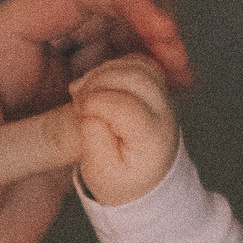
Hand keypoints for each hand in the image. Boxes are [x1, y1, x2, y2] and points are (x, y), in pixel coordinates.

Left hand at [0, 0, 190, 242]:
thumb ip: (42, 138)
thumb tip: (108, 116)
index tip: (162, 31)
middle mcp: (25, 68)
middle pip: (101, 17)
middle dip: (148, 27)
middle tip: (181, 67)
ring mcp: (47, 108)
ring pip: (114, 62)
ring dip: (150, 67)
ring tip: (176, 94)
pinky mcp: (64, 151)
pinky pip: (114, 113)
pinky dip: (143, 111)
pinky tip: (160, 124)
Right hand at [71, 54, 180, 205]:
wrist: (144, 180)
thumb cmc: (121, 178)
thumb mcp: (99, 170)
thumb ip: (93, 138)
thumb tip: (91, 107)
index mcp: (152, 139)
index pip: (126, 107)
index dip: (96, 102)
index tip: (79, 109)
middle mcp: (164, 114)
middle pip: (136, 78)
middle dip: (100, 80)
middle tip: (78, 96)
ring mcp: (162, 98)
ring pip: (138, 66)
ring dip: (106, 71)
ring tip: (85, 89)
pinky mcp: (155, 87)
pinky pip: (138, 63)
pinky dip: (115, 66)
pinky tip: (98, 82)